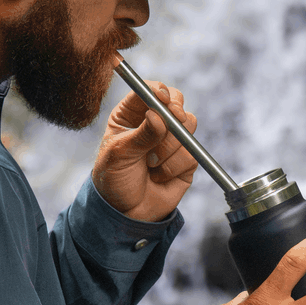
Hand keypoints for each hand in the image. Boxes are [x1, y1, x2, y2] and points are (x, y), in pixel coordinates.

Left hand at [92, 81, 198, 221]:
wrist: (126, 212)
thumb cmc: (114, 179)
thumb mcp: (120, 155)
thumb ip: (140, 135)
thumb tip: (158, 115)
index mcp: (131, 115)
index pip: (149, 91)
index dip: (158, 91)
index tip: (162, 99)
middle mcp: (154, 123)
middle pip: (176, 103)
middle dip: (174, 115)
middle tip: (169, 124)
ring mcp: (172, 140)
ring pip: (188, 126)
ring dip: (170, 148)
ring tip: (151, 164)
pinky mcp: (186, 159)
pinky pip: (191, 153)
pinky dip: (174, 166)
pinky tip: (159, 176)